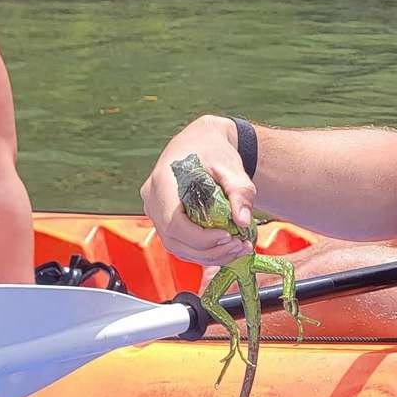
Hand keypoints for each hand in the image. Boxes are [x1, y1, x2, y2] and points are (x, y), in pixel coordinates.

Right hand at [140, 116, 256, 265]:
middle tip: (240, 246)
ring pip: (177, 246)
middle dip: (209, 250)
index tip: (227, 236)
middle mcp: (153, 198)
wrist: (202, 142)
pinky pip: (180, 244)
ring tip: (238, 249)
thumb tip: (243, 221)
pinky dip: (204, 252)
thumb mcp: (231, 166)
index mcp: (163, 180)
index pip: (173, 221)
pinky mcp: (165, 220)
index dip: (200, 237)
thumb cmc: (213, 150)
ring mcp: (156, 211)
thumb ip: (239, 192)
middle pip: (174, 239)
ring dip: (209, 255)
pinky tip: (227, 248)